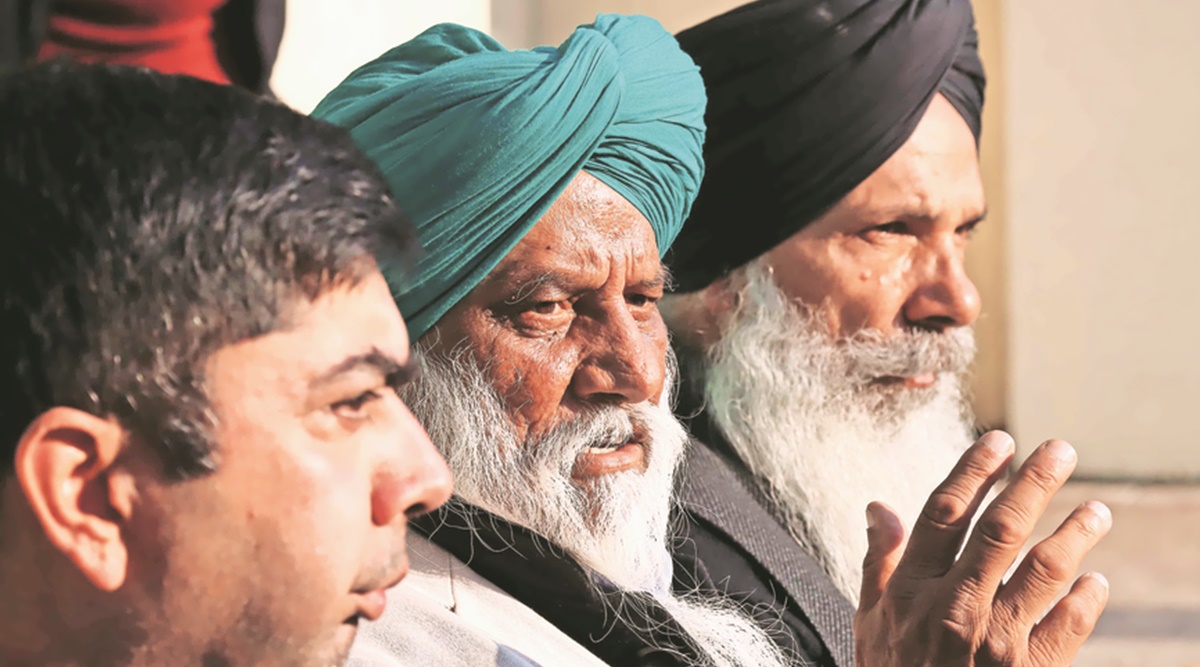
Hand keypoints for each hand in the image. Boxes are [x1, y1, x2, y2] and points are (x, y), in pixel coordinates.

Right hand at [854, 431, 1111, 665]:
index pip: (944, 514)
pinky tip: (1096, 583)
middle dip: (1032, 484)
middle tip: (1060, 449)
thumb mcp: (868, 621)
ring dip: (1075, 536)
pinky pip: (1066, 631)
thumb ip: (878, 562)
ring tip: (1098, 510)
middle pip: (999, 530)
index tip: (1000, 441)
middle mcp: (953, 608)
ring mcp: (995, 642)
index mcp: (911, 590)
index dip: (973, 472)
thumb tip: (878, 506)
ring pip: (1043, 573)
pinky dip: (1084, 604)